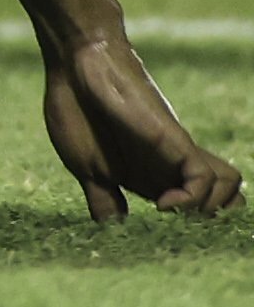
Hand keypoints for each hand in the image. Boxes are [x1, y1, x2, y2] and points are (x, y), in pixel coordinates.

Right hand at [43, 34, 239, 220]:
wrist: (76, 65)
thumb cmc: (76, 109)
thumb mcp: (85, 167)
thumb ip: (102, 199)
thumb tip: (113, 228)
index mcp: (152, 178)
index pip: (196, 210)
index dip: (187, 231)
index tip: (155, 241)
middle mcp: (172, 169)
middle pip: (226, 201)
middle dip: (212, 222)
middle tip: (177, 230)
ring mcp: (177, 155)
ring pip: (230, 190)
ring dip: (208, 212)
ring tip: (170, 214)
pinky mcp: (176, 142)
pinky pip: (207, 180)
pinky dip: (193, 199)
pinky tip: (164, 204)